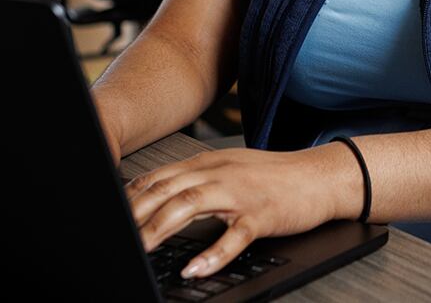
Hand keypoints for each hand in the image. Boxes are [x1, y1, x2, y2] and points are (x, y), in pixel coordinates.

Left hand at [125, 144, 363, 277]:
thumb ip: (199, 180)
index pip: (161, 177)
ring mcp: (240, 193)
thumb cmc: (274, 177)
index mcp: (210, 163)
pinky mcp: (261, 215)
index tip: (112, 213)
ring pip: (192, 205)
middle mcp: (221, 173)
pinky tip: (195, 268)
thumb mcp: (232, 170)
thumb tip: (164, 198)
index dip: (132, 195)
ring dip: (161, 227)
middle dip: (137, 212)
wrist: (318, 176)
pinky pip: (234, 236)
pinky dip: (212, 254)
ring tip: (140, 248)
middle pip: (169, 189)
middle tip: (116, 232)